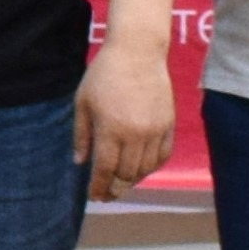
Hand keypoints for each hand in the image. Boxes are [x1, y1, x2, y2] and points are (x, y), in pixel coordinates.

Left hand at [75, 36, 173, 197]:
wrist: (138, 52)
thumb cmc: (104, 74)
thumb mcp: (83, 102)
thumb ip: (81, 135)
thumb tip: (80, 163)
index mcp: (110, 129)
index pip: (105, 169)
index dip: (98, 187)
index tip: (94, 197)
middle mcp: (134, 134)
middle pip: (126, 174)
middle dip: (115, 189)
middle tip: (107, 196)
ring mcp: (155, 130)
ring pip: (146, 168)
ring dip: (133, 181)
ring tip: (122, 185)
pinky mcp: (168, 124)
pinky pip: (163, 155)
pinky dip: (152, 167)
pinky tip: (142, 170)